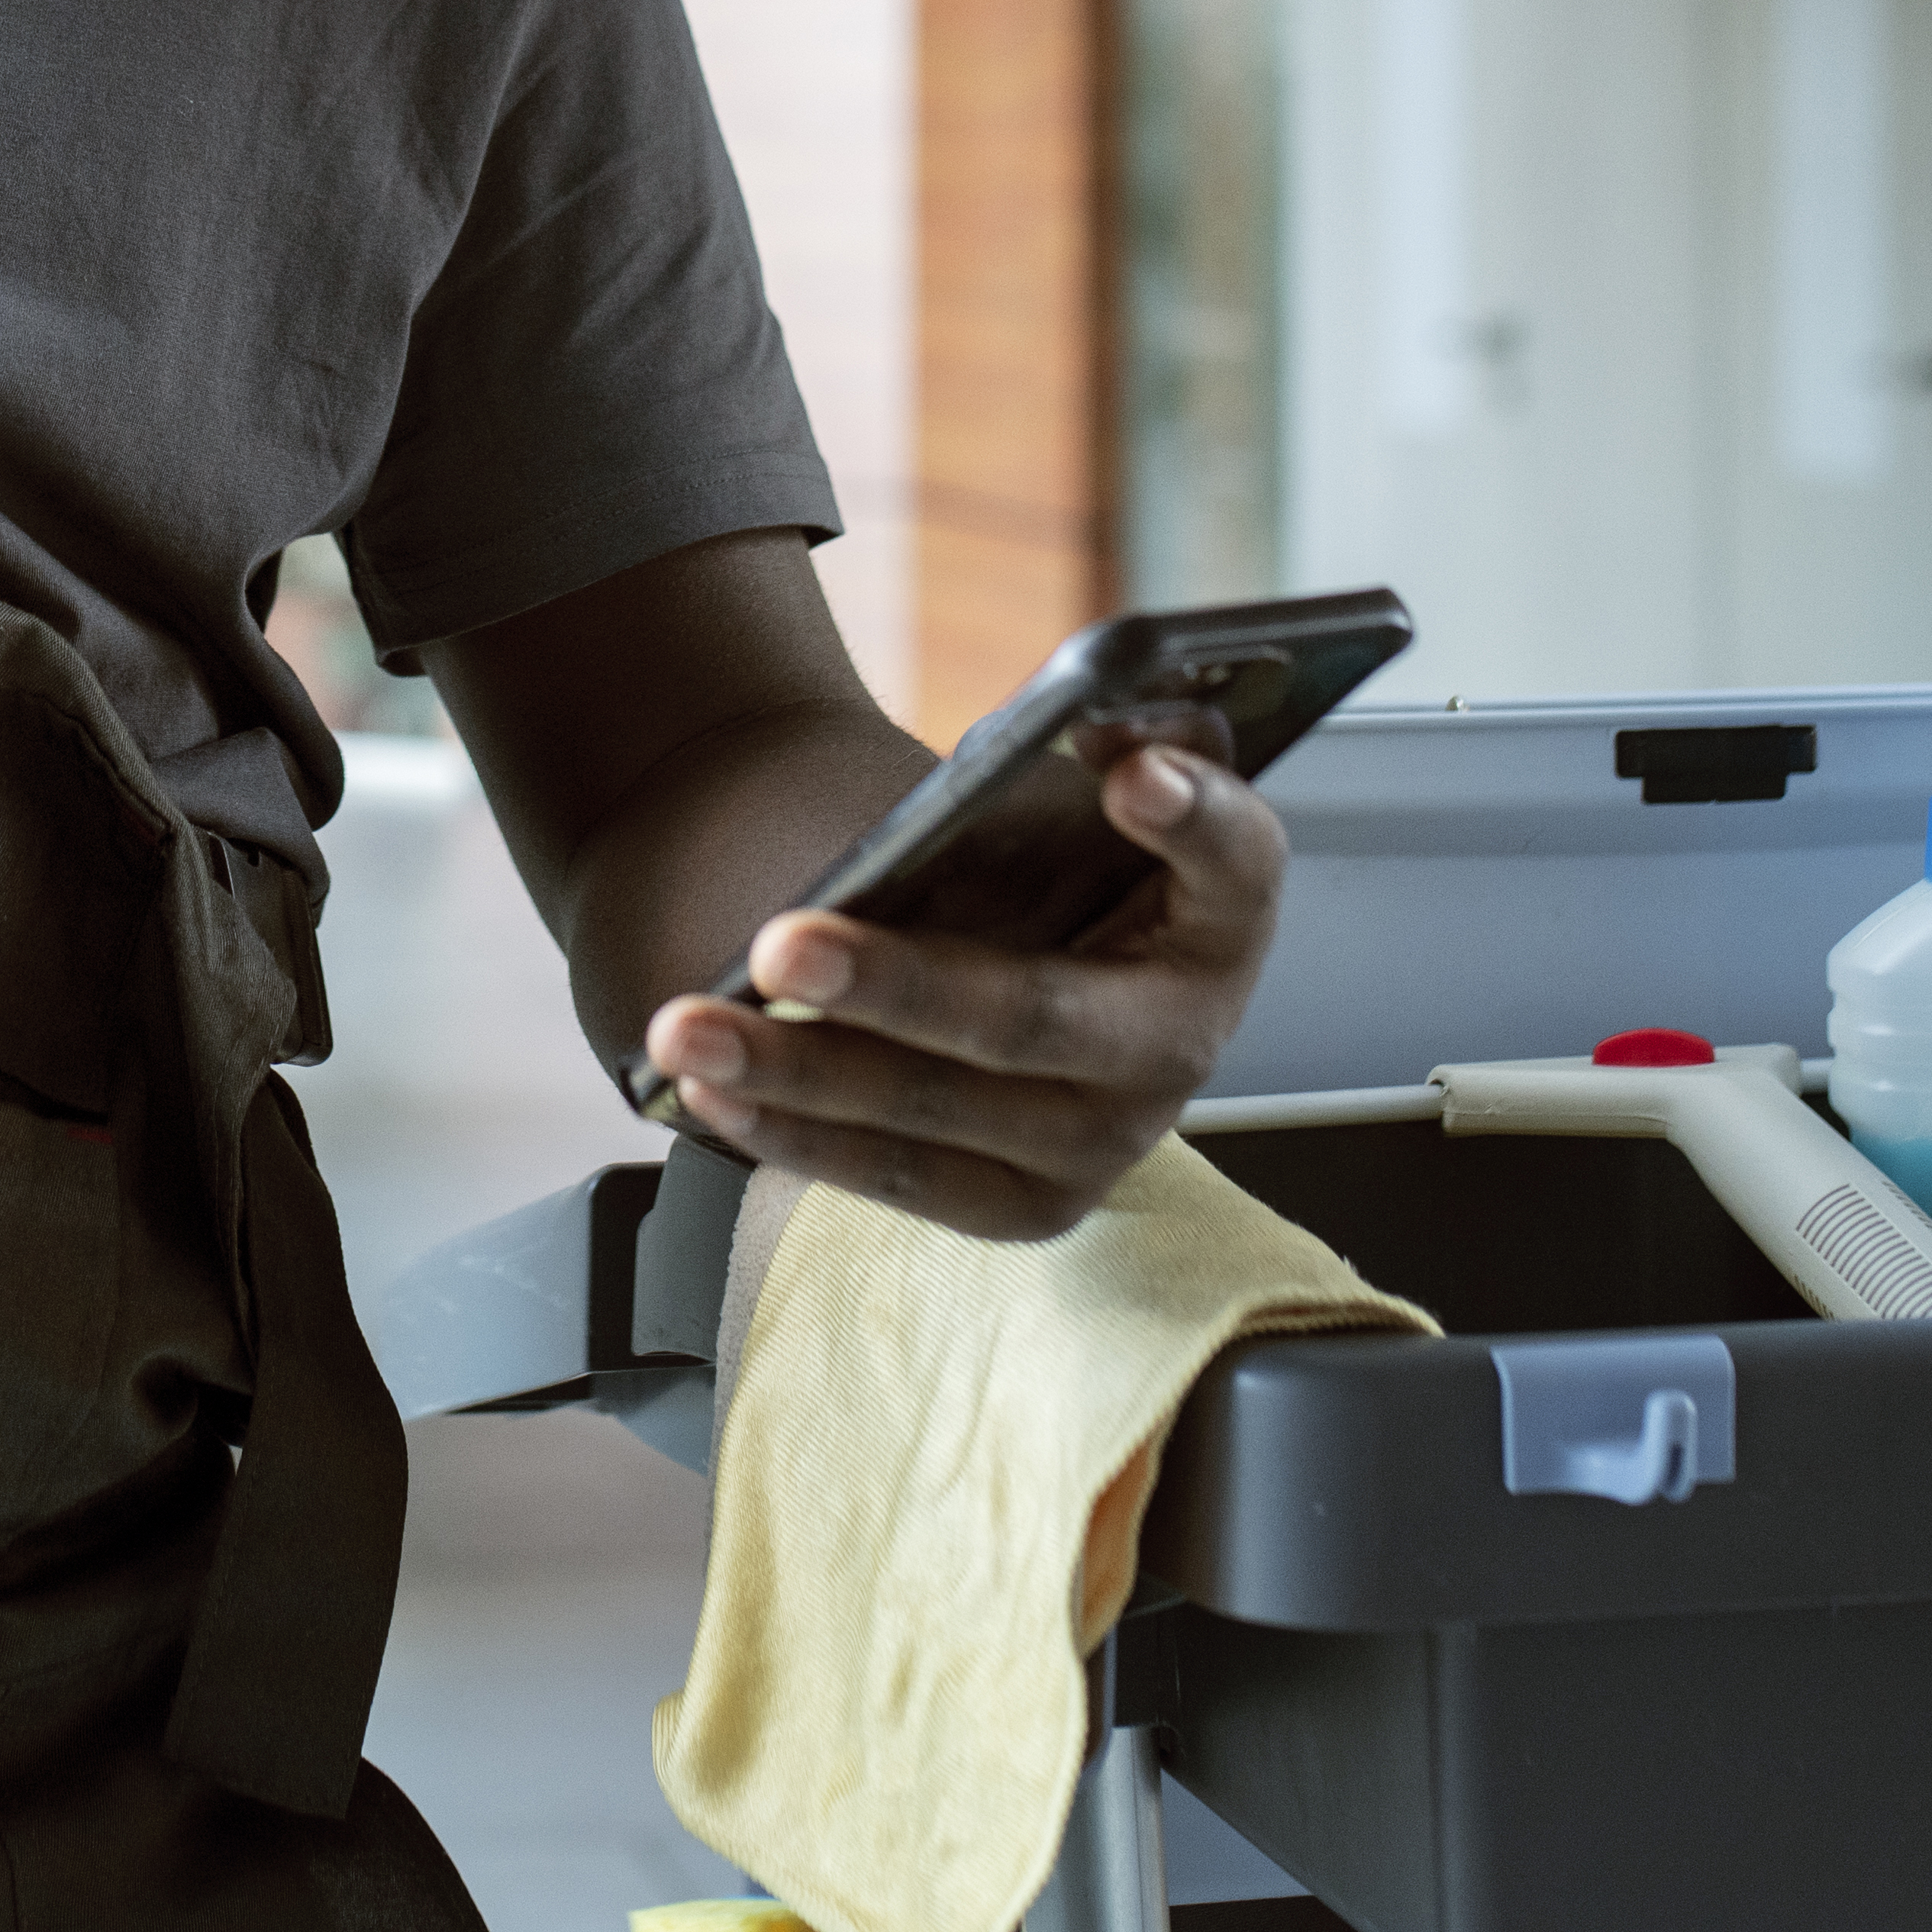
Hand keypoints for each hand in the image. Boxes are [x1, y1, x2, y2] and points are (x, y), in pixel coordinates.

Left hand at [634, 740, 1286, 1241]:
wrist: (1022, 959)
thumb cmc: (1053, 857)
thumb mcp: (1079, 784)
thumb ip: (1109, 736)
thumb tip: (1098, 727)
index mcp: (1222, 916)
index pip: (1238, 861)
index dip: (1197, 816)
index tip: (1128, 774)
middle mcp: (1180, 1042)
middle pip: (1038, 1017)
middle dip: (901, 986)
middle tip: (784, 945)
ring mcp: (1105, 1139)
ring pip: (944, 1112)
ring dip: (803, 1073)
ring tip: (693, 1031)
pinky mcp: (1030, 1204)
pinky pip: (902, 1181)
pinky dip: (797, 1137)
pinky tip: (711, 1096)